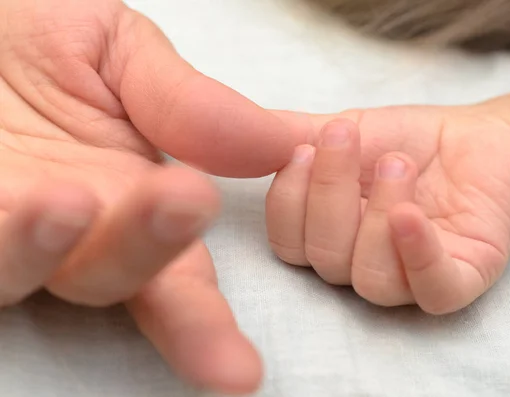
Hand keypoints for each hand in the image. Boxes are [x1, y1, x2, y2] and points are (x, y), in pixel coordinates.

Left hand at [0, 0, 300, 392]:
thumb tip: (285, 142)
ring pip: (22, 277)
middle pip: (113, 283)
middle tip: (182, 207)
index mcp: (124, 200)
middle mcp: (66, 231)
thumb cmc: (34, 35)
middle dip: (151, 264)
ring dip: (51, 250)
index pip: (175, 277)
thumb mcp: (120, 52)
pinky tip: (24, 203)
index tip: (242, 369)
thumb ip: (192, 103)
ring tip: (70, 202)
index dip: (206, 327)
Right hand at [267, 106, 509, 312]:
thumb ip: (292, 134)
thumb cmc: (408, 138)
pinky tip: (412, 215)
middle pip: (325, 259)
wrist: (480, 137)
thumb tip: (230, 129)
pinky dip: (417, 255)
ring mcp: (409, 278)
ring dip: (376, 216)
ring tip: (398, 164)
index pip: (287, 245)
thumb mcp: (344, 128)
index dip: (288, 201)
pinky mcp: (459, 280)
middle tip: (349, 138)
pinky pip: (432, 290)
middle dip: (331, 192)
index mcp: (327, 236)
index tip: (305, 147)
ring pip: (369, 278)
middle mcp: (360, 265)